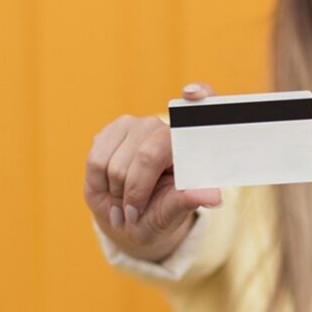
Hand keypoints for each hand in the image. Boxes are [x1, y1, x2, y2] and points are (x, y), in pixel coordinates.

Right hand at [83, 82, 221, 261]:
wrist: (128, 217)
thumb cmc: (158, 213)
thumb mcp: (175, 212)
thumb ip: (190, 200)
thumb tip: (215, 197)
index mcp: (193, 145)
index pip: (204, 107)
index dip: (201, 93)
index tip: (193, 93)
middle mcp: (167, 128)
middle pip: (147, 157)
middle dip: (136, 193)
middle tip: (136, 211)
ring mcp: (138, 124)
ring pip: (115, 164)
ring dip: (115, 191)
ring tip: (125, 202)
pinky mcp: (113, 129)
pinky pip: (96, 160)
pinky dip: (98, 183)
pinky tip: (110, 189)